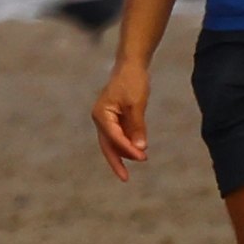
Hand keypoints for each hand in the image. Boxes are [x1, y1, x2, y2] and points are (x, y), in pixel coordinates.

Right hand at [91, 55, 149, 172]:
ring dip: (125, 152)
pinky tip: (138, 150)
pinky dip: (127, 144)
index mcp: (101, 114)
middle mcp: (100, 118)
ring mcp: (106, 119)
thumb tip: (140, 148)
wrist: (131, 65)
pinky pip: (119, 136)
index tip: (143, 157)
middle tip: (125, 178)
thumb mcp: (137, 104)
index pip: (114, 138)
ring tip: (141, 160)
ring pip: (113, 142)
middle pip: (107, 145)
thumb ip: (137, 126)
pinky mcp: (114, 118)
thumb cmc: (132, 81)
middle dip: (117, 162)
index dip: (128, 150)